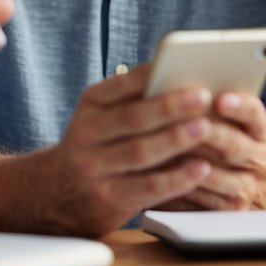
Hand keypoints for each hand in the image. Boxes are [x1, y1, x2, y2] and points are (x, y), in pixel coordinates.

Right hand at [48, 65, 215, 235]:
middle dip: (170, 106)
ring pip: (141, 152)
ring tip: (206, 128)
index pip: (122, 85)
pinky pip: (149, 188)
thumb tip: (184, 78)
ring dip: (176, 139)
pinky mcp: (109, 199)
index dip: (154, 76)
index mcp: (90, 104)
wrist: (59, 194)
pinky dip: (178, 179)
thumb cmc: (97, 145)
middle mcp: (87, 133)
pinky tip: (202, 169)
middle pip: (133, 118)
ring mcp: (95, 168)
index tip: (184, 65)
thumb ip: (134, 99)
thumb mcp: (103, 116)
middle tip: (204, 96)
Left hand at [155, 92, 265, 210]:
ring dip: (184, 160)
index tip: (219, 99)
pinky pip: (201, 198)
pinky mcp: (229, 209)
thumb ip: (210, 106)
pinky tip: (159, 172)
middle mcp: (261, 159)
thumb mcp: (226, 122)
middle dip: (203, 132)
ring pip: (213, 174)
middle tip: (177, 120)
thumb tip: (178, 83)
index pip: (253, 112)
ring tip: (158, 145)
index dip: (237, 105)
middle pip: (232, 144)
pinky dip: (179, 184)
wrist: (236, 188)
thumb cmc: (221, 144)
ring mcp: (248, 187)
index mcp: (261, 131)